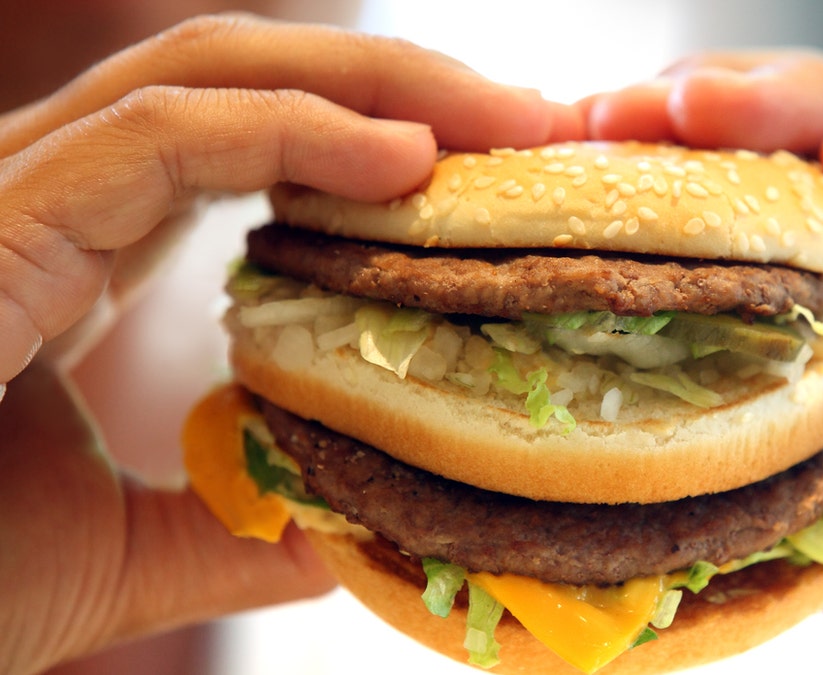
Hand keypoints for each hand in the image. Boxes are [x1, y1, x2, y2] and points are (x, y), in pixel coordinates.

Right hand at [0, 14, 583, 673]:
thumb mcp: (125, 556)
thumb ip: (239, 526)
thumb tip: (356, 528)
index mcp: (88, 244)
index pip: (258, 142)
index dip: (385, 139)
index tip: (508, 171)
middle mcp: (57, 194)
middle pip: (254, 81)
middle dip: (406, 84)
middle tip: (543, 122)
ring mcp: (15, 191)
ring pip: (212, 74)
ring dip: (376, 85)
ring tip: (509, 125)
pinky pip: (156, 136)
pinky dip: (289, 130)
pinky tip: (405, 162)